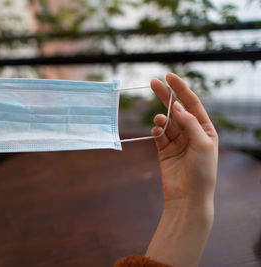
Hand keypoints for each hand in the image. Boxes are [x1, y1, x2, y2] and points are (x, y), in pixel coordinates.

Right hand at [145, 73, 217, 266]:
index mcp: (205, 129)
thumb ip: (189, 123)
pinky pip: (158, 135)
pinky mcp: (164, 150)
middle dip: (165, 96)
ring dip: (161, 119)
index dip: (181, 89)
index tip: (169, 76)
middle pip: (176, 109)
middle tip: (153, 83)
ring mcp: (177, 141)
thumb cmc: (202, 171)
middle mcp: (191, 133)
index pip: (192, 104)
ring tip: (158, 122)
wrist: (188, 197)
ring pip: (166, 122)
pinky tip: (156, 132)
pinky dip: (156, 132)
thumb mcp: (202, 144)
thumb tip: (177, 106)